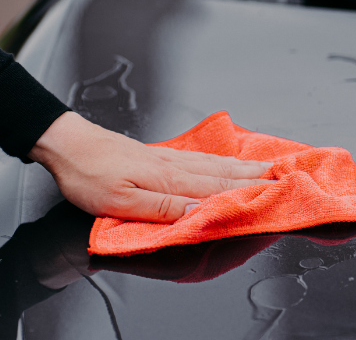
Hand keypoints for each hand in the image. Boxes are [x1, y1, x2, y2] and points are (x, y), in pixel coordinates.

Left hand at [28, 112, 274, 222]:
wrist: (68, 144)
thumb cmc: (89, 175)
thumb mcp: (120, 201)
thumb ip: (162, 208)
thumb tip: (200, 211)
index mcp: (170, 180)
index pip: (218, 189)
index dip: (249, 191)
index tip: (278, 191)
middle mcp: (176, 167)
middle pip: (225, 173)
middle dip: (257, 176)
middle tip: (287, 177)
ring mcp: (171, 160)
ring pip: (217, 165)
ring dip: (246, 167)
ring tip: (270, 168)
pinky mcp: (162, 157)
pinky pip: (204, 159)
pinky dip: (225, 161)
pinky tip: (231, 161)